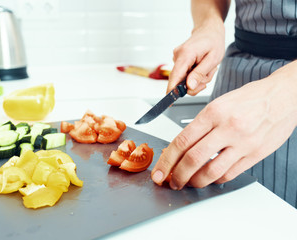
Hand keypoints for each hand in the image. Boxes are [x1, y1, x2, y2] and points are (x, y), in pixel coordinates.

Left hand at [151, 70, 296, 188]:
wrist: (285, 95)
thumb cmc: (251, 97)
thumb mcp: (219, 103)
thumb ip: (201, 125)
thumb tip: (182, 147)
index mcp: (213, 112)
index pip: (182, 142)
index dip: (166, 161)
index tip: (159, 171)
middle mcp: (227, 128)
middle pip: (193, 159)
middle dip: (176, 175)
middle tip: (170, 182)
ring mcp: (243, 143)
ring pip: (211, 172)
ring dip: (195, 182)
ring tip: (188, 183)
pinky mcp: (255, 154)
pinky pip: (229, 174)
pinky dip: (215, 180)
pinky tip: (209, 178)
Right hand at [169, 20, 224, 95]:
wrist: (209, 30)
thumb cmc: (213, 42)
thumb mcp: (213, 59)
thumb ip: (200, 74)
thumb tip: (189, 87)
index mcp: (186, 54)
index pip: (175, 76)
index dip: (172, 90)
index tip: (169, 102)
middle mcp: (177, 56)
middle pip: (179, 81)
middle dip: (194, 84)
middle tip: (207, 77)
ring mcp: (176, 58)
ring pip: (184, 79)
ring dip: (197, 79)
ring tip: (206, 68)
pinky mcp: (178, 61)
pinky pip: (184, 75)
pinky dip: (194, 75)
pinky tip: (201, 66)